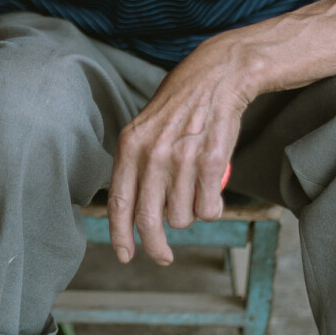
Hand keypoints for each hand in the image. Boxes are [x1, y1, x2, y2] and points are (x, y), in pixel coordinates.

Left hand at [107, 37, 250, 265]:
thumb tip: (133, 214)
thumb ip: (136, 166)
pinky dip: (212, 210)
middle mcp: (152, 155)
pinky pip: (209, 208)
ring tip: (195, 194)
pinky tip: (213, 195)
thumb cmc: (181, 107)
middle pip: (148, 220)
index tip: (125, 255)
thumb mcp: (146, 129)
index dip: (120, 235)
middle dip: (156, 247)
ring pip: (182, 218)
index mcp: (130, 146)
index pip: (119, 203)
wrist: (217, 77)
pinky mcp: (212, 162)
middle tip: (164, 257)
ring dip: (190, 216)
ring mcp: (182, 159)